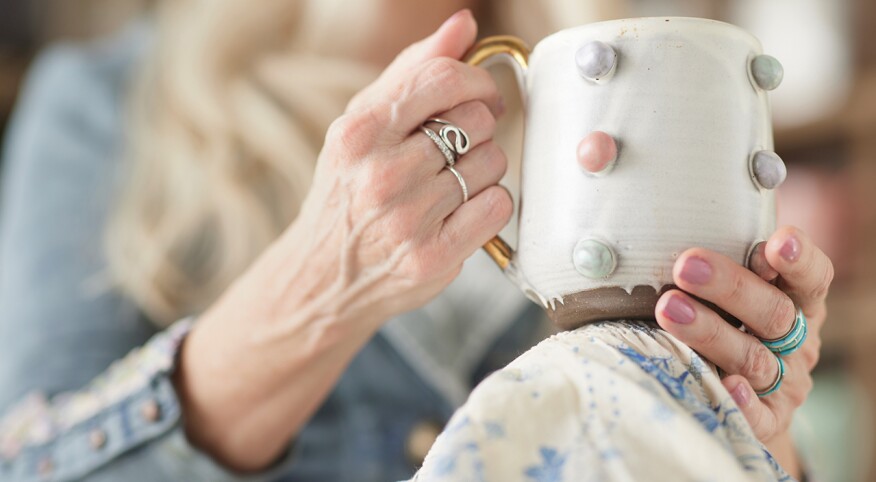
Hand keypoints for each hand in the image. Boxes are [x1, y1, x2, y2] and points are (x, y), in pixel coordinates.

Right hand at [174, 10, 511, 470]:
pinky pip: (497, 206)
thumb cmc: (346, 194)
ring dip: (483, 169)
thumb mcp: (360, 128)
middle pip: (476, 121)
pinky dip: (490, 204)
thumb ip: (411, 72)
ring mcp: (408, 219)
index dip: (477, 80)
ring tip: (452, 184)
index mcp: (360, 133)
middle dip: (477, 130)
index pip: (442, 79)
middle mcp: (381, 174)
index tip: (482, 94)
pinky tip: (463, 210)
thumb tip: (462, 25)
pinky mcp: (434, 256)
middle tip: (456, 150)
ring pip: (493, 163)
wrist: (323, 278)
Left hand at [654, 226, 831, 472]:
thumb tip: (696, 202)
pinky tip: (723, 384)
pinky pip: (757, 417)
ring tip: (668, 309)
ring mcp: (785, 384)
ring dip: (711, 333)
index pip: (812, 278)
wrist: (739, 395)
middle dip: (729, 287)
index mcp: (799, 302)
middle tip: (685, 265)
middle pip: (774, 313)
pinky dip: (741, 401)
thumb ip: (729, 248)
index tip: (775, 243)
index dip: (798, 260)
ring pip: (754, 358)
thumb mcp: (738, 286)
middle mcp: (798, 342)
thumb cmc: (729, 319)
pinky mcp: (767, 421)